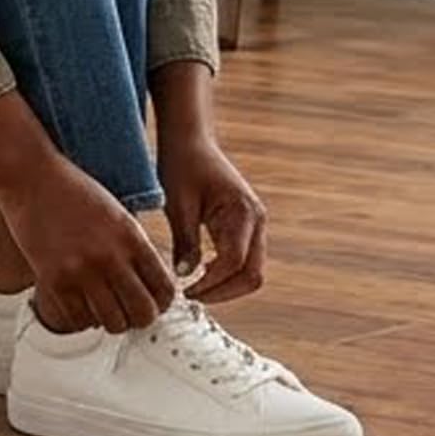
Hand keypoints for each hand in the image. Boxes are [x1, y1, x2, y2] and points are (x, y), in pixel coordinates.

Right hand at [0, 154, 176, 335]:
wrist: (30, 176)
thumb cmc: (73, 191)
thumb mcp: (116, 213)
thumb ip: (133, 248)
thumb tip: (147, 287)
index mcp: (131, 236)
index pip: (165, 289)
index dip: (162, 303)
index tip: (153, 302)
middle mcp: (110, 257)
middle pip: (143, 314)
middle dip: (141, 317)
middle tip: (130, 311)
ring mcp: (81, 271)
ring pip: (113, 323)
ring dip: (111, 319)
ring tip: (104, 307)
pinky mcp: (54, 280)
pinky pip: (79, 321)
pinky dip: (83, 318)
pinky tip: (81, 302)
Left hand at [159, 132, 267, 304]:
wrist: (190, 140)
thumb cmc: (182, 164)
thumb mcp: (177, 204)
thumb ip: (185, 242)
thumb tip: (185, 278)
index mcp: (242, 211)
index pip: (234, 262)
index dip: (211, 283)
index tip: (185, 291)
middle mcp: (256, 220)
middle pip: (253, 274)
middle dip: (224, 292)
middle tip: (192, 296)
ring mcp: (256, 224)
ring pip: (252, 271)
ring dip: (227, 285)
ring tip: (195, 288)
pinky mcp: (248, 227)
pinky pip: (245, 260)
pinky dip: (228, 273)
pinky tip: (202, 274)